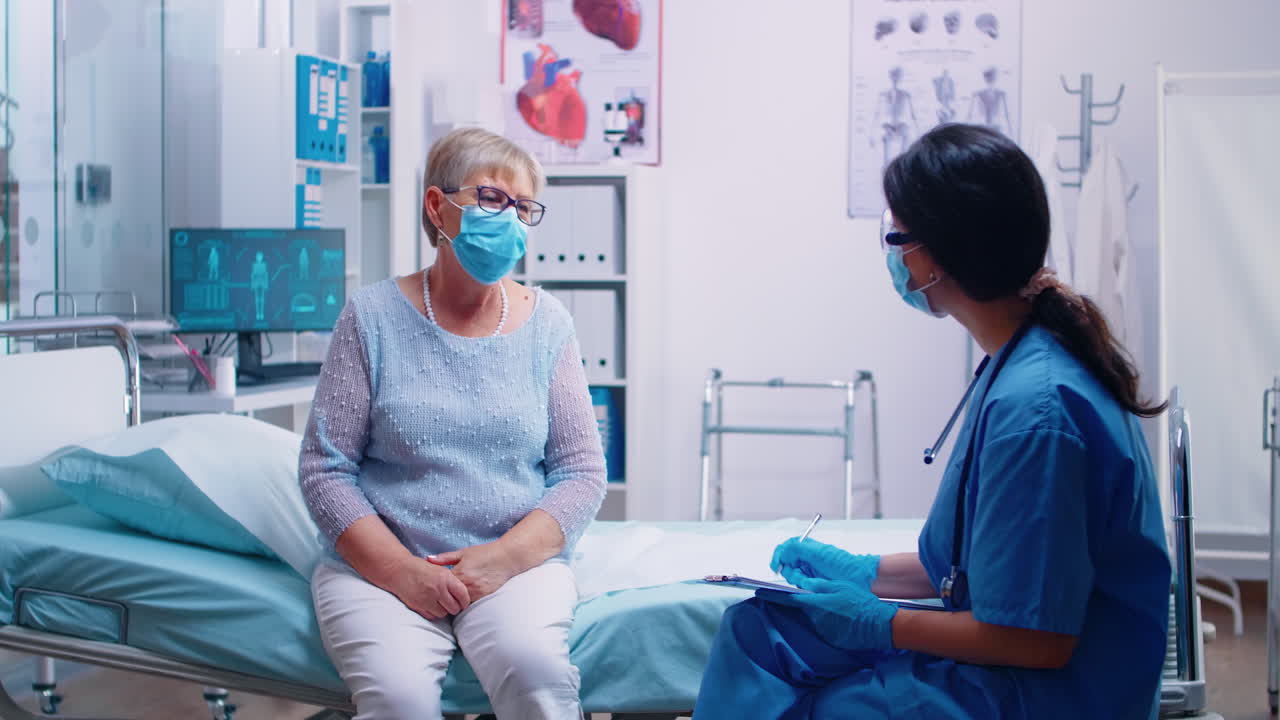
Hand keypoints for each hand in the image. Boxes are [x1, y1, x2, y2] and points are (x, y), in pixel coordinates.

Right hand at [384, 555, 470, 620]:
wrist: (398, 569)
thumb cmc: (420, 568)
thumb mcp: (440, 568)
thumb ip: (452, 581)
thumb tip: (464, 594)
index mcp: (445, 578)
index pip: (463, 595)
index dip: (465, 601)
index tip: (464, 602)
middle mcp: (437, 589)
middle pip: (454, 608)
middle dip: (455, 607)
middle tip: (453, 605)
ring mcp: (427, 599)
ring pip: (443, 614)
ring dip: (443, 611)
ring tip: (440, 604)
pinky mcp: (418, 606)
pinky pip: (431, 616)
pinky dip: (433, 613)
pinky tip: (432, 605)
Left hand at [427, 541, 520, 601]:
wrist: (506, 558)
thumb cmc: (485, 553)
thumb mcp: (464, 552)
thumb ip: (445, 558)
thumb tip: (428, 559)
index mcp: (460, 572)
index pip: (442, 585)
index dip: (436, 586)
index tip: (433, 585)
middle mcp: (468, 584)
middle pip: (449, 597)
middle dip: (443, 596)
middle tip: (438, 596)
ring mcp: (477, 592)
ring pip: (459, 603)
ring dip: (454, 601)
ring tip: (450, 598)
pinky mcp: (484, 597)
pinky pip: (471, 604)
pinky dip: (465, 602)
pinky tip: (463, 599)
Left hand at [757, 577, 897, 650]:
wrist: (878, 625)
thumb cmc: (859, 603)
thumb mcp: (838, 586)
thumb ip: (818, 586)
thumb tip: (803, 585)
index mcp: (815, 603)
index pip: (787, 599)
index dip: (772, 595)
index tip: (759, 592)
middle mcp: (815, 619)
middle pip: (801, 610)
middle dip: (804, 604)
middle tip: (819, 598)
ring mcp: (822, 631)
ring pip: (813, 619)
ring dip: (818, 613)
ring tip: (836, 609)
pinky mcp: (829, 639)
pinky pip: (823, 629)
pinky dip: (827, 623)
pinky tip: (840, 620)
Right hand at [771, 537, 879, 587]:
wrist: (857, 579)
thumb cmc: (841, 563)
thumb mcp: (817, 552)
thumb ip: (796, 548)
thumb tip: (782, 551)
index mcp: (805, 547)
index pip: (784, 549)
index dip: (778, 557)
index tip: (777, 565)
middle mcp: (805, 559)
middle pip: (785, 565)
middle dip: (791, 571)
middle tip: (800, 575)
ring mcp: (808, 572)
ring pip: (792, 577)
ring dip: (799, 579)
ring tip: (811, 581)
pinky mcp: (811, 584)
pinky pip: (800, 586)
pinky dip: (804, 586)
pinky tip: (813, 586)